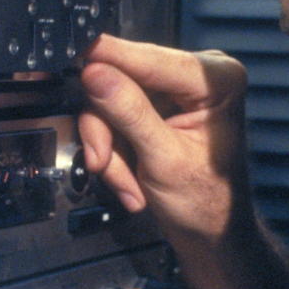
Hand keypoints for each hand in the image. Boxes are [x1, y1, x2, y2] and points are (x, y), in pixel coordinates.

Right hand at [78, 34, 248, 246]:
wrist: (211, 235)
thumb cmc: (205, 203)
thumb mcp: (163, 159)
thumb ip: (129, 112)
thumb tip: (94, 72)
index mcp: (215, 79)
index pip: (149, 57)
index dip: (107, 56)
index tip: (73, 54)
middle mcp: (196, 75)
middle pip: (123, 79)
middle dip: (109, 129)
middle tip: (101, 162)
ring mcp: (174, 91)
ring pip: (110, 102)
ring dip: (111, 150)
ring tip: (129, 186)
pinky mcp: (155, 108)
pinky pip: (114, 117)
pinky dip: (115, 153)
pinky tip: (132, 183)